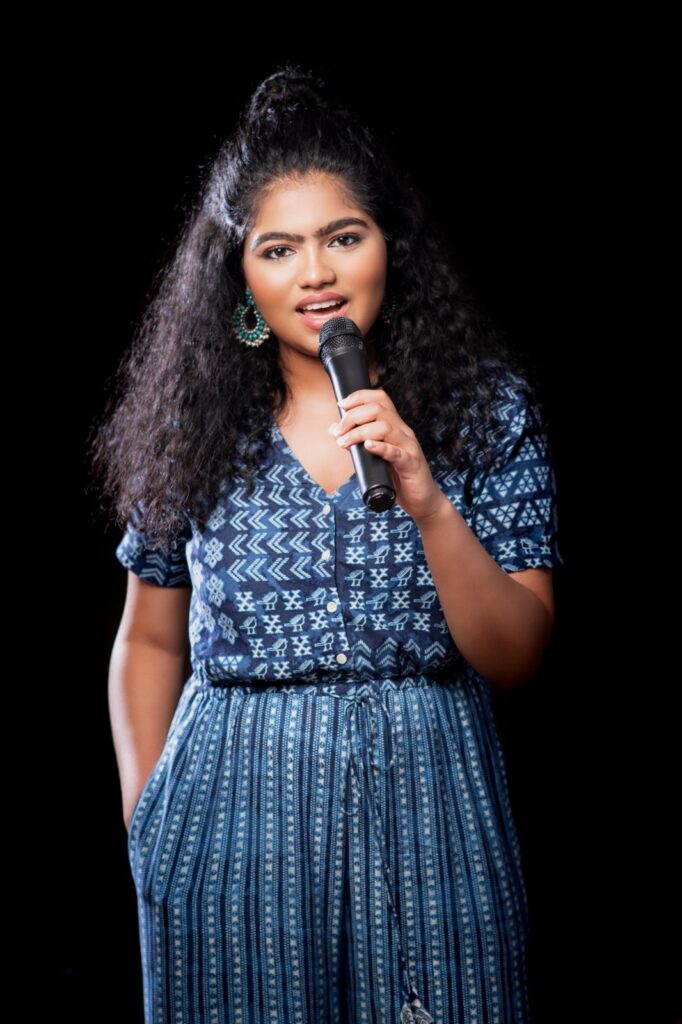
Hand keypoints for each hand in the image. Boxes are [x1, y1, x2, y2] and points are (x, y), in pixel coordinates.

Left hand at [328, 387, 448, 524]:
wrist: (422, 500)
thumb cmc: (397, 478)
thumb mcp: (375, 457)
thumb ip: (357, 442)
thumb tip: (334, 430)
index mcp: (396, 427)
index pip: (380, 399)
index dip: (360, 397)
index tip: (341, 405)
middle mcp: (403, 433)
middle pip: (379, 410)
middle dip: (353, 416)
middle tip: (338, 432)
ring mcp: (409, 447)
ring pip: (385, 428)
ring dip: (359, 433)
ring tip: (344, 443)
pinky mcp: (412, 465)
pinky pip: (397, 453)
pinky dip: (381, 447)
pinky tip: (368, 446)